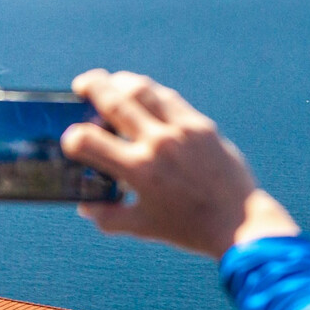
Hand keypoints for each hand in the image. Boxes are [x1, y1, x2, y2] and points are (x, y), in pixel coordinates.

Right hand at [61, 70, 299, 257]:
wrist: (239, 222)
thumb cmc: (189, 228)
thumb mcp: (143, 227)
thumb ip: (109, 217)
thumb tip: (86, 207)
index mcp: (139, 170)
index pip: (89, 141)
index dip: (72, 138)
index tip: (70, 140)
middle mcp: (158, 143)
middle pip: (114, 100)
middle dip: (92, 87)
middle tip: (81, 85)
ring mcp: (182, 130)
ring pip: (143, 90)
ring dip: (121, 82)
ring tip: (110, 83)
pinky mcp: (201, 125)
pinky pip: (169, 98)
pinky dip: (150, 92)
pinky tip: (142, 93)